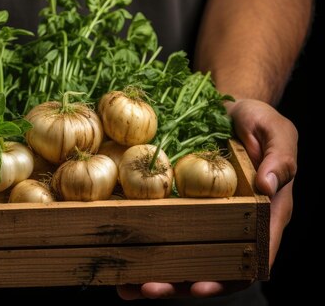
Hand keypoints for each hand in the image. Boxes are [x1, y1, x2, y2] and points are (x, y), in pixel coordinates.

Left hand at [116, 98, 296, 298]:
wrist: (230, 110)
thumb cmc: (259, 121)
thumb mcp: (276, 131)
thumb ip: (279, 158)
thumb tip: (268, 186)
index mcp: (263, 216)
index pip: (250, 259)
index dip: (226, 278)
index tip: (200, 286)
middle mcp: (233, 225)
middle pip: (210, 268)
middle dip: (179, 283)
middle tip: (148, 288)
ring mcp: (206, 219)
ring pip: (184, 258)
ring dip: (156, 275)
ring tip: (126, 286)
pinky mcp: (183, 207)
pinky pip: (164, 233)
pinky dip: (143, 250)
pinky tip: (118, 260)